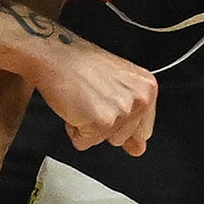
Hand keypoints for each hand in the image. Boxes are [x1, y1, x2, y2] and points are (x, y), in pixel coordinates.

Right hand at [27, 31, 154, 154]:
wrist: (56, 54)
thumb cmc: (81, 63)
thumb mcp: (117, 84)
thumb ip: (133, 119)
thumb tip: (138, 149)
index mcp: (147, 88)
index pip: (143, 130)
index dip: (120, 123)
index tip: (107, 107)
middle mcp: (140, 99)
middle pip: (121, 138)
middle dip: (102, 124)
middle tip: (91, 98)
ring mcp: (122, 111)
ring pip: (103, 140)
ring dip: (88, 127)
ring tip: (82, 100)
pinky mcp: (101, 122)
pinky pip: (84, 142)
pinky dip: (73, 129)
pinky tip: (73, 106)